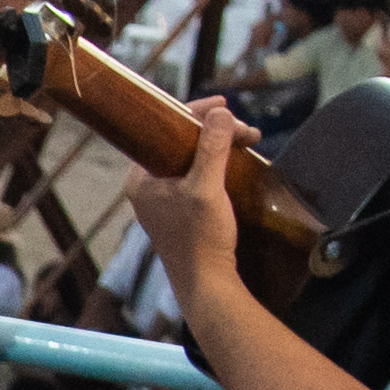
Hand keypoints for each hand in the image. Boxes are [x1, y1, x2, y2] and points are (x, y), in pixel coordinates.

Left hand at [111, 99, 256, 308]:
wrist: (207, 284)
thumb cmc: (201, 238)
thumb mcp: (206, 188)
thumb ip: (211, 149)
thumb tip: (220, 113)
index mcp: (140, 179)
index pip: (163, 130)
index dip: (194, 112)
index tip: (223, 105)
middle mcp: (147, 187)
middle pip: (180, 142)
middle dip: (214, 131)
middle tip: (245, 130)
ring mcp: (164, 199)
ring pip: (192, 157)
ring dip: (220, 145)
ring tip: (250, 141)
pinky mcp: (181, 210)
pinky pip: (198, 174)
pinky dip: (219, 163)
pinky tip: (239, 158)